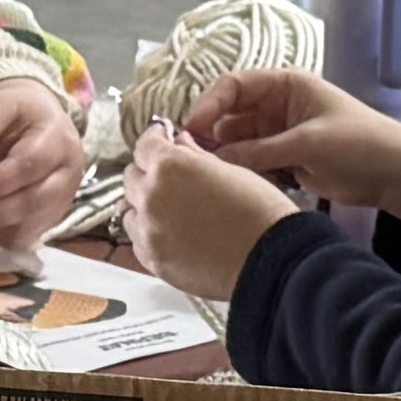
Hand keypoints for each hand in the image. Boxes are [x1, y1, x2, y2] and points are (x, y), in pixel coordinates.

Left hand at [0, 78, 87, 252]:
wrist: (42, 116)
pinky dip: (3, 232)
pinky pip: (29, 234)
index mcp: (58, 138)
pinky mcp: (57, 214)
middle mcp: (70, 171)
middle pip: (31, 202)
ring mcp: (67, 196)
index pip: (25, 168)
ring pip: (30, 223)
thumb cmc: (17, 111)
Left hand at [121, 126, 300, 305]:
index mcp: (171, 166)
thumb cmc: (260, 211)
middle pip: (132, 177)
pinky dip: (147, 234)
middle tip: (170, 178)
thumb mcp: (232, 170)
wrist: (271, 261)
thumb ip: (196, 155)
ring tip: (169, 211)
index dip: (155, 140)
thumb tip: (179, 142)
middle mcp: (151, 196)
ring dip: (143, 206)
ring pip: (129, 211)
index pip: (145, 144)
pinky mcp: (152, 260)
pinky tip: (168, 234)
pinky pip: (136, 241)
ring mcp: (149, 231)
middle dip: (148, 172)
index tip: (163, 139)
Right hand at [183, 69, 400, 218]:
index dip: (210, 104)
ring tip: (210, 176)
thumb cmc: (359, 144)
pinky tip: (232, 185)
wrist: (395, 175)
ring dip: (224, 157)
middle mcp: (276, 106)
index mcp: (285, 85)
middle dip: (211, 135)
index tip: (191, 129)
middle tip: (192, 159)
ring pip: (236, 142)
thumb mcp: (309, 143)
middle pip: (229, 115)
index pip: (234, 86)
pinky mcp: (282, 160)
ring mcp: (277, 134)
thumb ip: (260, 150)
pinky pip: (249, 163)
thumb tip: (214, 159)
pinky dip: (240, 172)